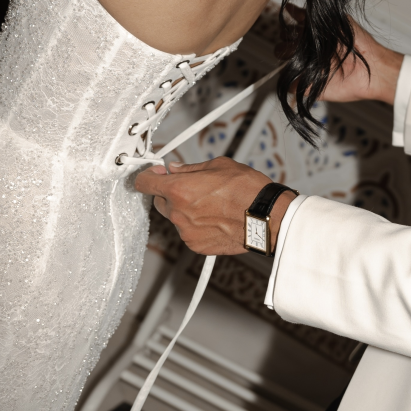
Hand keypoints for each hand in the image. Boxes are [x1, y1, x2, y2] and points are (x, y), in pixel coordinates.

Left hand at [135, 158, 296, 255]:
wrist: (266, 217)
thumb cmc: (247, 190)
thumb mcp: (219, 166)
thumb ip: (191, 168)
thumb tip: (176, 168)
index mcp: (179, 190)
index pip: (144, 183)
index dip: (149, 176)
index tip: (156, 174)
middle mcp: (178, 213)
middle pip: (159, 201)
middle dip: (170, 193)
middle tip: (191, 187)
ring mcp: (186, 232)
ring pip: (175, 217)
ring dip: (185, 210)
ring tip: (210, 204)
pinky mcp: (196, 245)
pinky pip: (188, 232)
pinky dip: (196, 225)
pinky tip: (214, 217)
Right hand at [280, 6, 403, 104]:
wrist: (374, 68)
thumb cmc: (360, 44)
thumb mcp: (336, 22)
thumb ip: (312, 17)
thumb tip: (290, 8)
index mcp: (313, 38)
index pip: (289, 32)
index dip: (287, 30)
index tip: (292, 28)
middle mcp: (310, 54)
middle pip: (282, 50)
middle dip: (284, 46)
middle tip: (297, 45)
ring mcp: (310, 71)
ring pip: (285, 68)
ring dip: (288, 63)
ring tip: (303, 59)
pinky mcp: (312, 88)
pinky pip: (293, 88)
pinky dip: (294, 83)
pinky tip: (306, 75)